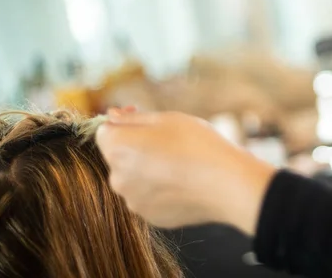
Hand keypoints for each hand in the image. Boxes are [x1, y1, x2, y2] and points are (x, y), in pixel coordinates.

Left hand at [96, 111, 275, 234]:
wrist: (227, 183)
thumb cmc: (197, 144)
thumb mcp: (165, 118)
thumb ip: (132, 118)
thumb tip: (111, 116)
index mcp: (117, 148)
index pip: (104, 131)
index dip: (123, 122)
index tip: (145, 118)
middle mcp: (118, 178)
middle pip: (118, 156)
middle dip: (136, 147)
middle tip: (168, 140)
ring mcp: (134, 201)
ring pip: (134, 178)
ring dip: (148, 168)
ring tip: (179, 162)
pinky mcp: (151, 217)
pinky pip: (149, 196)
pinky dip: (161, 188)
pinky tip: (184, 181)